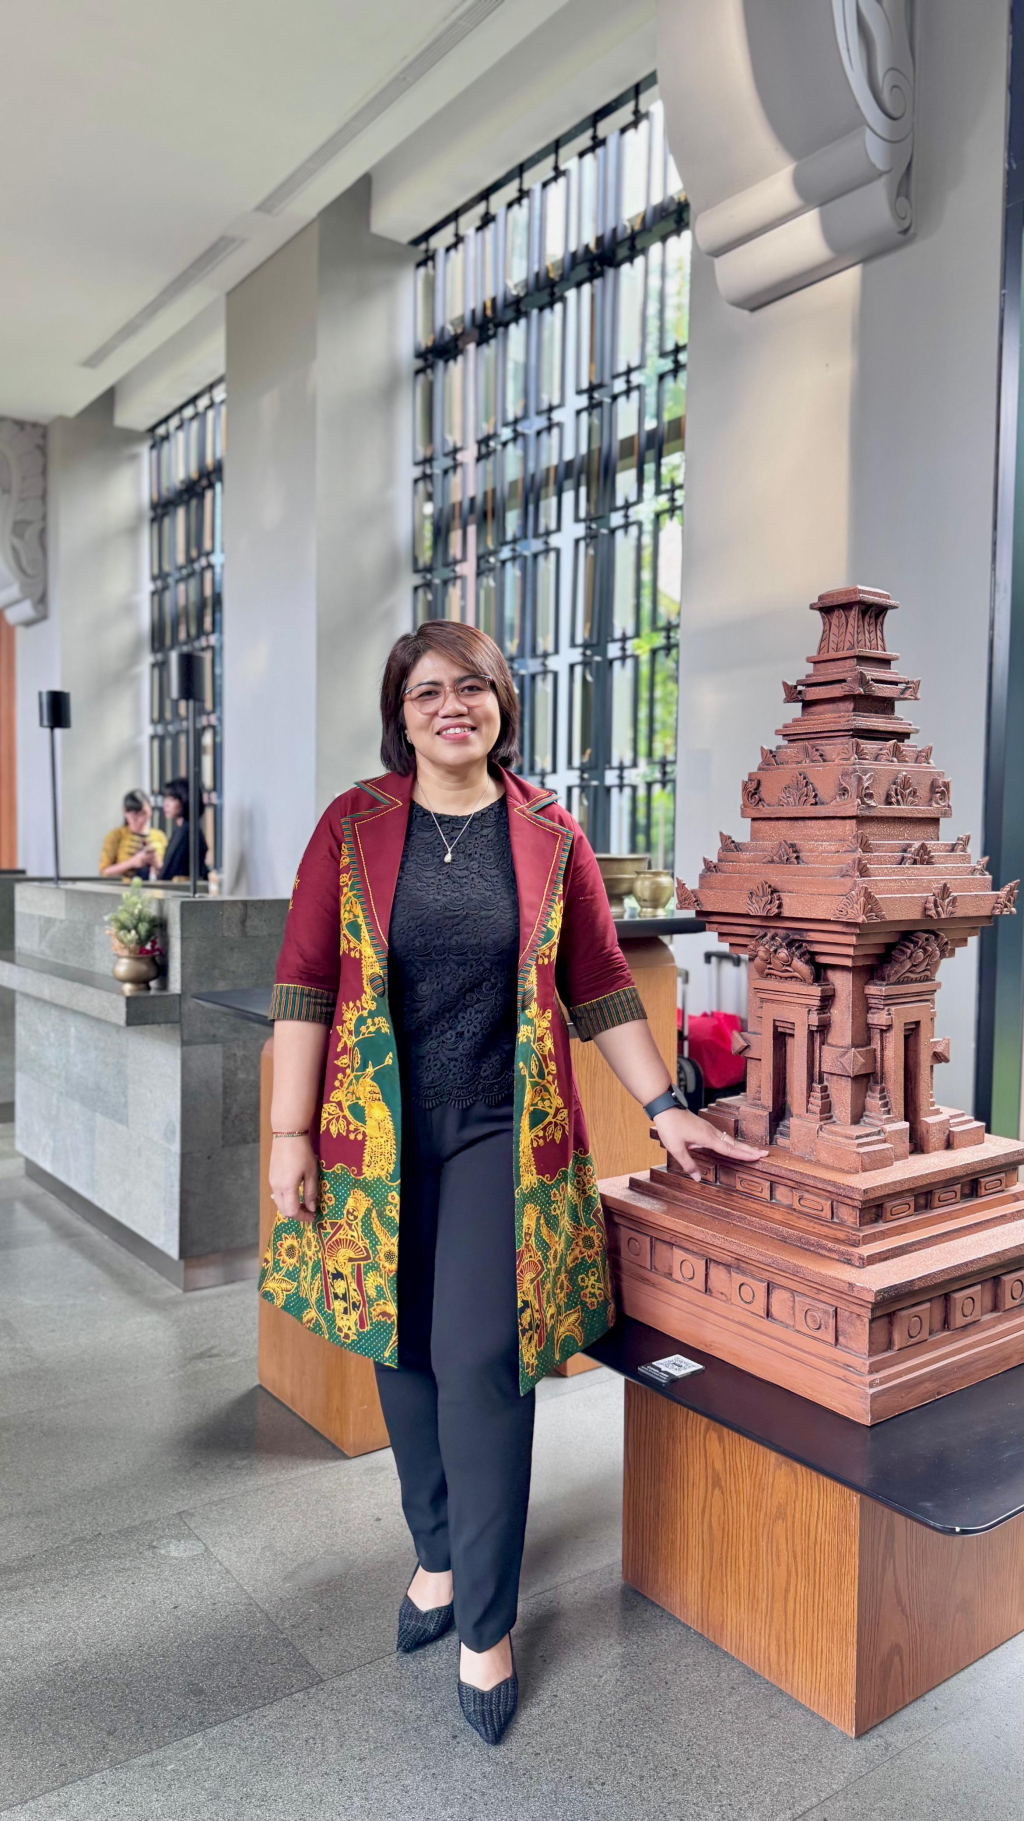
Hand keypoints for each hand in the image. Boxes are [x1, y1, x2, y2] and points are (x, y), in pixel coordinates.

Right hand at [269, 1134, 318, 1222]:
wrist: (287, 1134)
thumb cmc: (302, 1153)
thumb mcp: (311, 1173)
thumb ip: (310, 1192)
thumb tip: (312, 1208)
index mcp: (287, 1187)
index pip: (292, 1211)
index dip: (303, 1217)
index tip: (313, 1216)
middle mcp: (276, 1187)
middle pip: (283, 1210)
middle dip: (296, 1214)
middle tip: (309, 1212)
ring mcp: (272, 1182)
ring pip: (279, 1203)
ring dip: (290, 1207)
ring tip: (303, 1203)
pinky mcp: (271, 1176)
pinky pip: (277, 1194)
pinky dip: (286, 1199)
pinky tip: (295, 1193)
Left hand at [652, 1106, 766, 1182]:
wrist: (666, 1107)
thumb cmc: (670, 1127)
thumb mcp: (676, 1148)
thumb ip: (688, 1164)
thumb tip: (698, 1178)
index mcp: (708, 1138)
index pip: (729, 1149)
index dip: (743, 1155)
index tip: (757, 1157)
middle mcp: (711, 1132)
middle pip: (734, 1143)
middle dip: (749, 1150)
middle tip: (764, 1154)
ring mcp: (709, 1129)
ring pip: (729, 1139)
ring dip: (742, 1146)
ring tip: (753, 1151)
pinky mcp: (704, 1127)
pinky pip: (722, 1136)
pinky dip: (732, 1142)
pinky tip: (732, 1144)